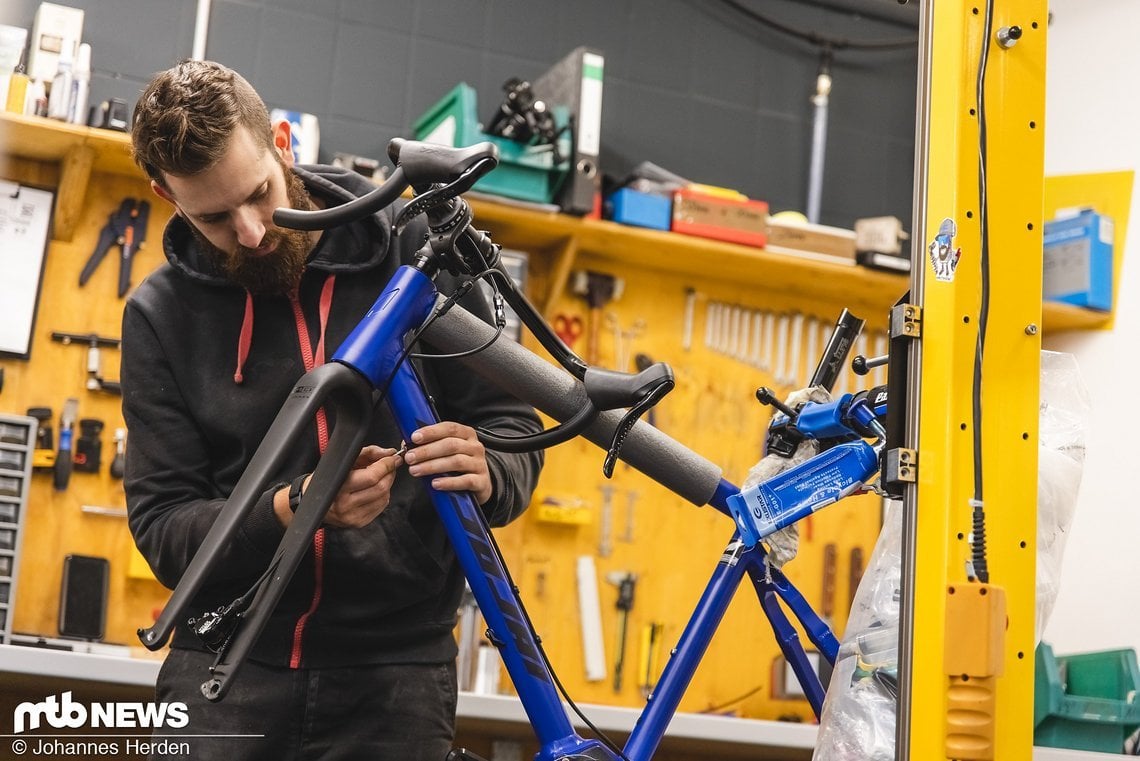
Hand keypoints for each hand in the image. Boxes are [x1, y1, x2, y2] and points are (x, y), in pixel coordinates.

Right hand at [274, 445, 402, 528]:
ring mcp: (353, 516)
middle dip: (389, 474)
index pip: (372, 476)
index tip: (392, 457)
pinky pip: (381, 507)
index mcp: (339, 486)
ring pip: (384, 497)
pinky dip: (383, 495)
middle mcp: (345, 504)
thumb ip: (368, 453)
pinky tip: (375, 490)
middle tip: (389, 465)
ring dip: (387, 484)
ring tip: (380, 476)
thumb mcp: (344, 460)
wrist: (312, 501)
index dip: (386, 465)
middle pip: (381, 487)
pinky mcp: (359, 523)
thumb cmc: (327, 478)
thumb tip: (389, 452)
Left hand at [404, 422, 492, 504]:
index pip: (449, 428)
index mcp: (466, 434)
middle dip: (427, 451)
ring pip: (456, 462)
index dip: (431, 432)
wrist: (480, 483)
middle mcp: (475, 447)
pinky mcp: (481, 482)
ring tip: (415, 471)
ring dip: (432, 466)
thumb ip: (431, 444)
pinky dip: (449, 482)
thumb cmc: (458, 464)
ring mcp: (480, 464)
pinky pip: (465, 481)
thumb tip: (407, 444)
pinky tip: (435, 484)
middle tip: (410, 458)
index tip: (414, 438)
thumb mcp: (448, 450)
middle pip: (451, 445)